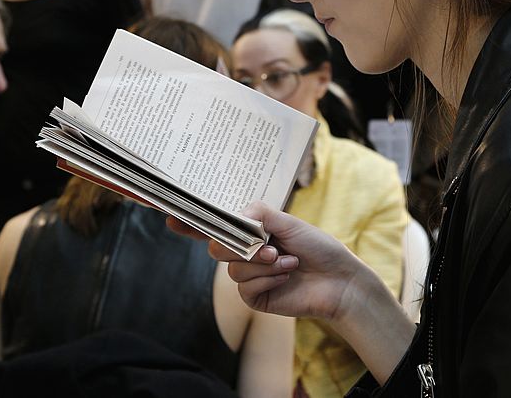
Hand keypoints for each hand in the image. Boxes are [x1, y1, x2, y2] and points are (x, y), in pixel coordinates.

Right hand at [168, 202, 373, 321]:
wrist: (338, 280)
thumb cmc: (317, 247)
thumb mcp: (288, 222)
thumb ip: (259, 214)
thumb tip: (236, 216)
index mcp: (252, 232)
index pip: (216, 227)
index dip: (192, 223)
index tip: (172, 216)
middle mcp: (246, 253)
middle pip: (216, 247)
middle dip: (237, 246)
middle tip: (267, 247)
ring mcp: (249, 276)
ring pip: (232, 268)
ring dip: (262, 264)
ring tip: (287, 262)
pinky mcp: (255, 296)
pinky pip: (244, 287)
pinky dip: (267, 278)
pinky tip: (286, 276)